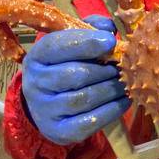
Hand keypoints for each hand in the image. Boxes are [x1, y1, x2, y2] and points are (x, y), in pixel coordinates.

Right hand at [21, 15, 130, 145]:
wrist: (47, 105)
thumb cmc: (64, 66)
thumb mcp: (70, 43)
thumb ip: (90, 28)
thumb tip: (108, 27)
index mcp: (37, 56)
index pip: (58, 46)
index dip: (87, 43)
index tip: (111, 42)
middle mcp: (35, 83)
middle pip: (75, 75)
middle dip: (104, 69)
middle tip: (122, 66)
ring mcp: (44, 110)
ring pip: (84, 98)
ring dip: (111, 89)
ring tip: (124, 82)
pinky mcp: (58, 131)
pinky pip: (90, 121)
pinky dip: (112, 110)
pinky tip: (124, 100)